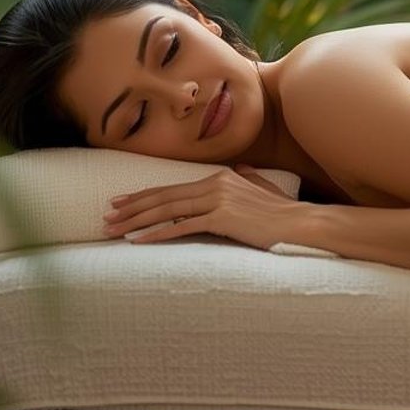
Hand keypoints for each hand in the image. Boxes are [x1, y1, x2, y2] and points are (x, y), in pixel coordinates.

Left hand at [103, 165, 307, 247]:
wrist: (302, 223)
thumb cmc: (283, 212)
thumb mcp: (263, 189)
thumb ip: (249, 177)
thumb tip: (240, 169)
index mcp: (221, 177)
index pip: (173, 187)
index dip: (144, 195)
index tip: (121, 201)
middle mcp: (216, 183)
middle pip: (164, 196)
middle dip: (132, 207)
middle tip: (107, 215)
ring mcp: (219, 199)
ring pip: (167, 210)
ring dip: (136, 221)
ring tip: (114, 230)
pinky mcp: (223, 218)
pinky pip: (182, 226)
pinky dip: (157, 234)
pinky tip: (139, 241)